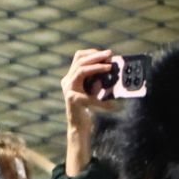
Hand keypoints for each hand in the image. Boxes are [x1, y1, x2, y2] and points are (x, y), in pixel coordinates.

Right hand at [62, 48, 116, 176]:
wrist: (79, 126)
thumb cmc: (87, 108)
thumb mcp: (94, 90)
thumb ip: (97, 80)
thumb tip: (109, 68)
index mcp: (71, 77)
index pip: (79, 57)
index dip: (92, 53)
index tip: (106, 53)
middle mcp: (67, 81)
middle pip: (79, 60)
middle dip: (96, 56)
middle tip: (109, 55)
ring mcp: (68, 89)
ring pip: (81, 70)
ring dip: (97, 67)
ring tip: (109, 67)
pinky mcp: (73, 99)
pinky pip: (90, 93)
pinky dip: (101, 98)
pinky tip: (111, 105)